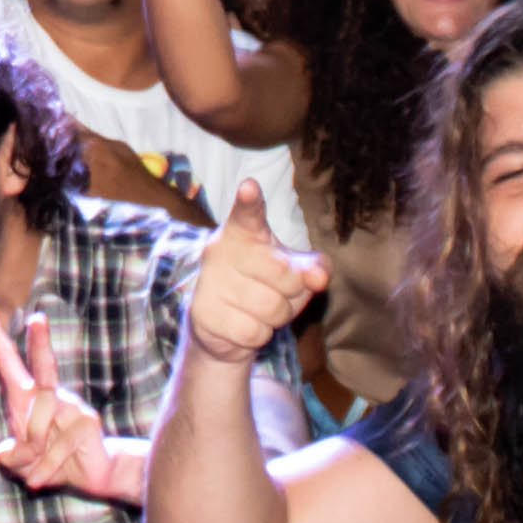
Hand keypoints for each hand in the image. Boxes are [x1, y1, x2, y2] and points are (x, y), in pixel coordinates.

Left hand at [0, 295, 115, 495]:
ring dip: (32, 452)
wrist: (91, 476)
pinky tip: (41, 480)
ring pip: (39, 424)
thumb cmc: (50, 461)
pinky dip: (44, 468)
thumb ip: (11, 458)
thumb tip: (7, 452)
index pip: (6, 361)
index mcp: (26, 397)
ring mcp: (72, 406)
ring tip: (34, 467)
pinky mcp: (87, 423)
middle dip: (40, 344)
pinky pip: (56, 447)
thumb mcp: (21, 464)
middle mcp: (49, 394)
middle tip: (38, 318)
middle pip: (43, 366)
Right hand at [180, 181, 325, 363]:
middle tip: (280, 291)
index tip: (250, 188)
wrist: (223, 328)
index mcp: (243, 231)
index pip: (247, 214)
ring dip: (278, 317)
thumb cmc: (264, 286)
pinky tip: (245, 324)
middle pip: (283, 273)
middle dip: (293, 290)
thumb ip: (314, 267)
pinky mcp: (202, 313)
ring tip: (262, 310)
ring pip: (271, 307)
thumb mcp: (294, 271)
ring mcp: (209, 282)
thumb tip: (320, 278)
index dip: (250, 201)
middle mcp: (220, 250)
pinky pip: (254, 332)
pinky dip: (260, 334)